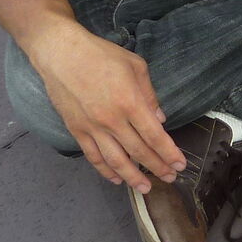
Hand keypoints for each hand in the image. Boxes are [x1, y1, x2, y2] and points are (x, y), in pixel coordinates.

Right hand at [28, 25, 183, 191]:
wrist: (61, 53)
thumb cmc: (101, 55)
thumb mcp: (136, 67)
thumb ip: (150, 95)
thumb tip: (160, 119)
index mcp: (131, 103)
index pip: (155, 136)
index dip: (169, 153)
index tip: (180, 164)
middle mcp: (112, 121)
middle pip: (139, 152)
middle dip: (158, 167)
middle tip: (171, 177)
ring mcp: (92, 128)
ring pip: (116, 161)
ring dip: (133, 177)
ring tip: (146, 188)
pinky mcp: (76, 130)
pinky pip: (93, 156)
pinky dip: (105, 171)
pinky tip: (116, 179)